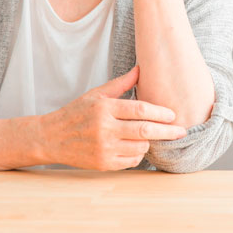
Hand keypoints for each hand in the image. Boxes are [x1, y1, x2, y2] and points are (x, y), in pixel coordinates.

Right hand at [38, 65, 186, 170]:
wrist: (51, 137)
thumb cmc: (77, 112)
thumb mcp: (97, 94)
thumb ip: (121, 84)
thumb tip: (141, 68)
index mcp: (105, 108)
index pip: (140, 109)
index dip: (160, 112)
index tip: (173, 114)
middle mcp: (105, 129)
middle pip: (145, 131)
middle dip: (168, 131)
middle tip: (182, 131)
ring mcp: (104, 148)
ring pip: (140, 147)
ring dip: (151, 142)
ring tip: (152, 136)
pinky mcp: (103, 164)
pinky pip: (131, 161)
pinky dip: (139, 154)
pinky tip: (137, 147)